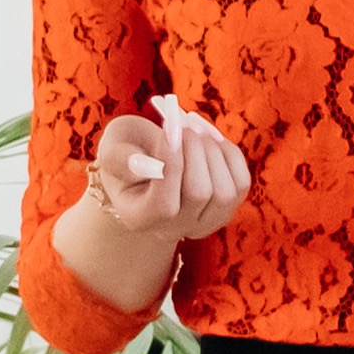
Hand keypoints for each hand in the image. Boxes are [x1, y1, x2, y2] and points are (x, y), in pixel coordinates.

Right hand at [56, 94, 248, 315]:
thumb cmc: (126, 151)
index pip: (164, 204)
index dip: (171, 164)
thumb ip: (120, 157)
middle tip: (181, 123)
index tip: (169, 129)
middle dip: (194, 150)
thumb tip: (145, 164)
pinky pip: (241, 182)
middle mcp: (173, 229)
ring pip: (225, 192)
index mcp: (139, 218)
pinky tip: (208, 139)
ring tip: (192, 131)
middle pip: (200, 194)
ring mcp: (204, 222)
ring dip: (212, 151)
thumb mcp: (112, 147)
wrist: (146, 161)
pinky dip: (229, 154)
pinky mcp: (226, 208)